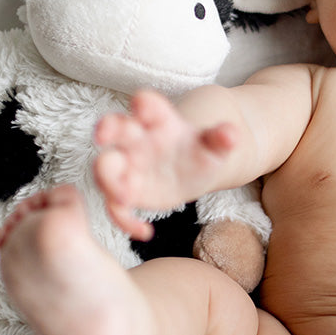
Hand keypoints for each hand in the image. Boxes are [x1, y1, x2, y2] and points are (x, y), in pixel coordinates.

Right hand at [93, 89, 237, 238]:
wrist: (194, 168)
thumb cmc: (201, 150)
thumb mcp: (216, 145)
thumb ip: (222, 138)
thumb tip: (232, 135)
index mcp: (160, 121)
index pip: (149, 105)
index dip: (144, 102)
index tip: (141, 104)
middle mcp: (137, 139)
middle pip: (115, 128)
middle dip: (107, 129)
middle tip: (103, 136)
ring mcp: (128, 164)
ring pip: (105, 168)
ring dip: (109, 181)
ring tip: (125, 199)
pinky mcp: (127, 190)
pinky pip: (115, 205)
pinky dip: (124, 220)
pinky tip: (145, 232)